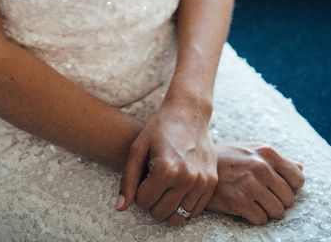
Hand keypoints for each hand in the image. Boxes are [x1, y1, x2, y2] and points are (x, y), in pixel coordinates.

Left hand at [116, 104, 218, 226]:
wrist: (189, 113)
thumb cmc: (160, 128)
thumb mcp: (138, 149)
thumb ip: (128, 180)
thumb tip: (120, 208)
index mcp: (165, 169)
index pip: (143, 202)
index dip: (139, 192)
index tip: (143, 177)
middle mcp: (186, 178)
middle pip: (160, 213)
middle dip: (152, 202)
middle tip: (153, 183)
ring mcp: (201, 182)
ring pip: (178, 217)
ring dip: (168, 207)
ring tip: (165, 187)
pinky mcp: (211, 183)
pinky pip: (194, 211)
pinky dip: (184, 206)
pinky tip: (178, 189)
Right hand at [206, 141, 305, 224]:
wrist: (200, 166)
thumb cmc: (230, 158)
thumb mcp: (253, 150)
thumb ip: (278, 161)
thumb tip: (302, 169)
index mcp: (268, 153)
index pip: (298, 179)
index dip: (291, 187)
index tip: (278, 188)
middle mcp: (261, 167)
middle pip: (289, 199)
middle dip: (278, 201)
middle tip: (263, 196)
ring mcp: (251, 184)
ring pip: (277, 212)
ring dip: (267, 211)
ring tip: (254, 202)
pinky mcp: (240, 200)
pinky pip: (261, 219)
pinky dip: (255, 217)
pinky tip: (244, 207)